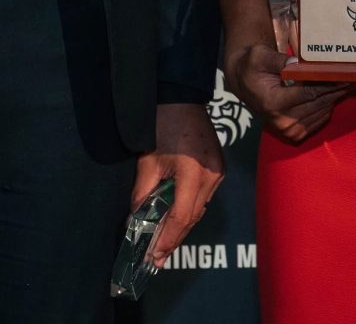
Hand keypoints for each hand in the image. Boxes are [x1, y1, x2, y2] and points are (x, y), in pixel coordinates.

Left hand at [130, 103, 223, 266]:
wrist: (181, 96)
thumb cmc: (162, 124)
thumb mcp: (148, 161)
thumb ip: (142, 194)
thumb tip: (136, 220)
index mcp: (194, 173)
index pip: (181, 217)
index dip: (167, 239)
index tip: (153, 257)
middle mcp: (212, 176)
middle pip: (193, 217)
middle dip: (174, 238)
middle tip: (157, 258)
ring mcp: (218, 172)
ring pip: (200, 209)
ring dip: (182, 225)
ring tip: (164, 244)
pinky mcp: (219, 167)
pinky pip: (204, 196)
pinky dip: (189, 209)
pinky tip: (176, 218)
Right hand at [228, 43, 350, 143]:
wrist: (244, 83)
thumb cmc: (252, 66)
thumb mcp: (259, 56)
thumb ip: (278, 60)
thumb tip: (298, 62)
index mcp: (273, 103)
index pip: (309, 92)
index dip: (329, 82)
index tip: (345, 73)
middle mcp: (282, 121)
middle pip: (319, 103)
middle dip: (338, 88)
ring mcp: (289, 131)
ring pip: (322, 111)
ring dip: (337, 96)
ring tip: (352, 82)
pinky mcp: (295, 134)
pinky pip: (320, 118)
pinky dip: (330, 104)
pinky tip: (338, 92)